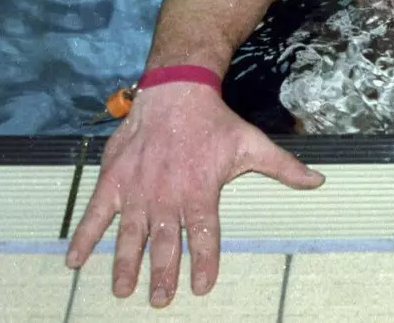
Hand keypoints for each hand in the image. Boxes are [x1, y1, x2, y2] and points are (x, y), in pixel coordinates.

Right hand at [64, 82, 323, 305]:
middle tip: (160, 300)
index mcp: (201, 191)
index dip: (205, 262)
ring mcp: (137, 190)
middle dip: (163, 274)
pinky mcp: (113, 181)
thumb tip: (318, 181)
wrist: (176, 92)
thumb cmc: (215, 122)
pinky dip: (84, 237)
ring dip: (126, 265)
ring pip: (131, 236)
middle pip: (166, 243)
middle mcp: (167, 195)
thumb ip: (284, 168)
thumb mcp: (252, 144)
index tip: (202, 287)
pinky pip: (95, 213)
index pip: (205, 235)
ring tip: (124, 291)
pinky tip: (75, 261)